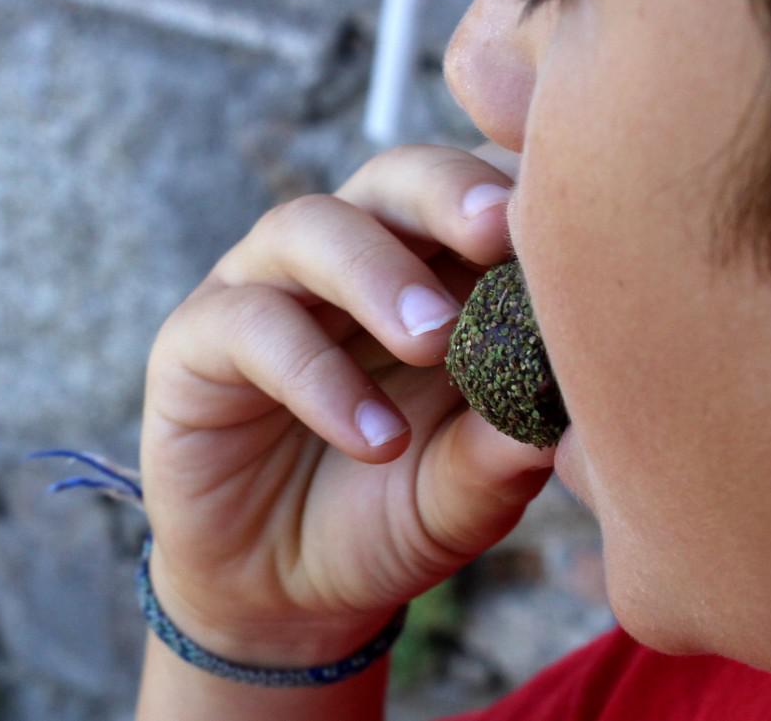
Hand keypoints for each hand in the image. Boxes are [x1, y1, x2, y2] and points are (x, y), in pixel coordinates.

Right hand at [140, 144, 554, 666]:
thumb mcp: (460, 496)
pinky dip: (316, 375)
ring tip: (436, 341)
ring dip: (375, 274)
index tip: (574, 216)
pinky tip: (375, 438)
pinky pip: (250, 326)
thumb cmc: (384, 517)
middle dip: (447, 195)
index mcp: (424, 271)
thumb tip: (576, 413)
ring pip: (309, 228)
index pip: (471, 193)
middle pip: (392, 178)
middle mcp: (344, 260)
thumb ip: (504, 452)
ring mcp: (263, 290)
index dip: (515, 186)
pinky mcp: (194, 342)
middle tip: (501, 234)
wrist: (281, 591)